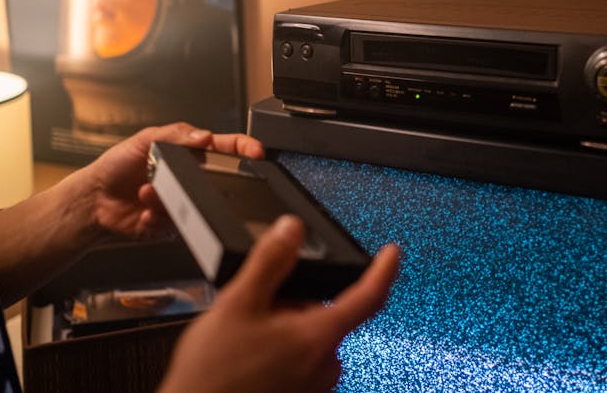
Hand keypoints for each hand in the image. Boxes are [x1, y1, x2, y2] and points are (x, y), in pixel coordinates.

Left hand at [82, 122, 264, 239]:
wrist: (94, 201)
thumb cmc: (116, 166)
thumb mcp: (144, 140)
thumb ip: (176, 135)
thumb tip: (204, 136)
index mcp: (190, 153)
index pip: (228, 148)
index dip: (246, 148)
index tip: (256, 151)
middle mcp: (193, 179)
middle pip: (220, 181)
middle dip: (207, 183)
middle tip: (182, 180)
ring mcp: (187, 202)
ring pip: (198, 206)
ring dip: (170, 200)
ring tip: (147, 193)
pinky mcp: (176, 226)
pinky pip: (181, 225)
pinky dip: (160, 218)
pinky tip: (145, 213)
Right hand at [159, 215, 400, 392]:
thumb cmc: (214, 376)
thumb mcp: (236, 305)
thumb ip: (270, 262)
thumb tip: (292, 230)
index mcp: (317, 337)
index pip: (368, 297)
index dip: (384, 270)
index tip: (392, 254)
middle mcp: (325, 365)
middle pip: (325, 314)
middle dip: (295, 303)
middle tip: (257, 309)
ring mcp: (315, 386)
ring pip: (310, 337)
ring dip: (286, 328)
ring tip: (246, 338)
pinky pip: (301, 360)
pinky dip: (282, 350)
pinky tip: (251, 357)